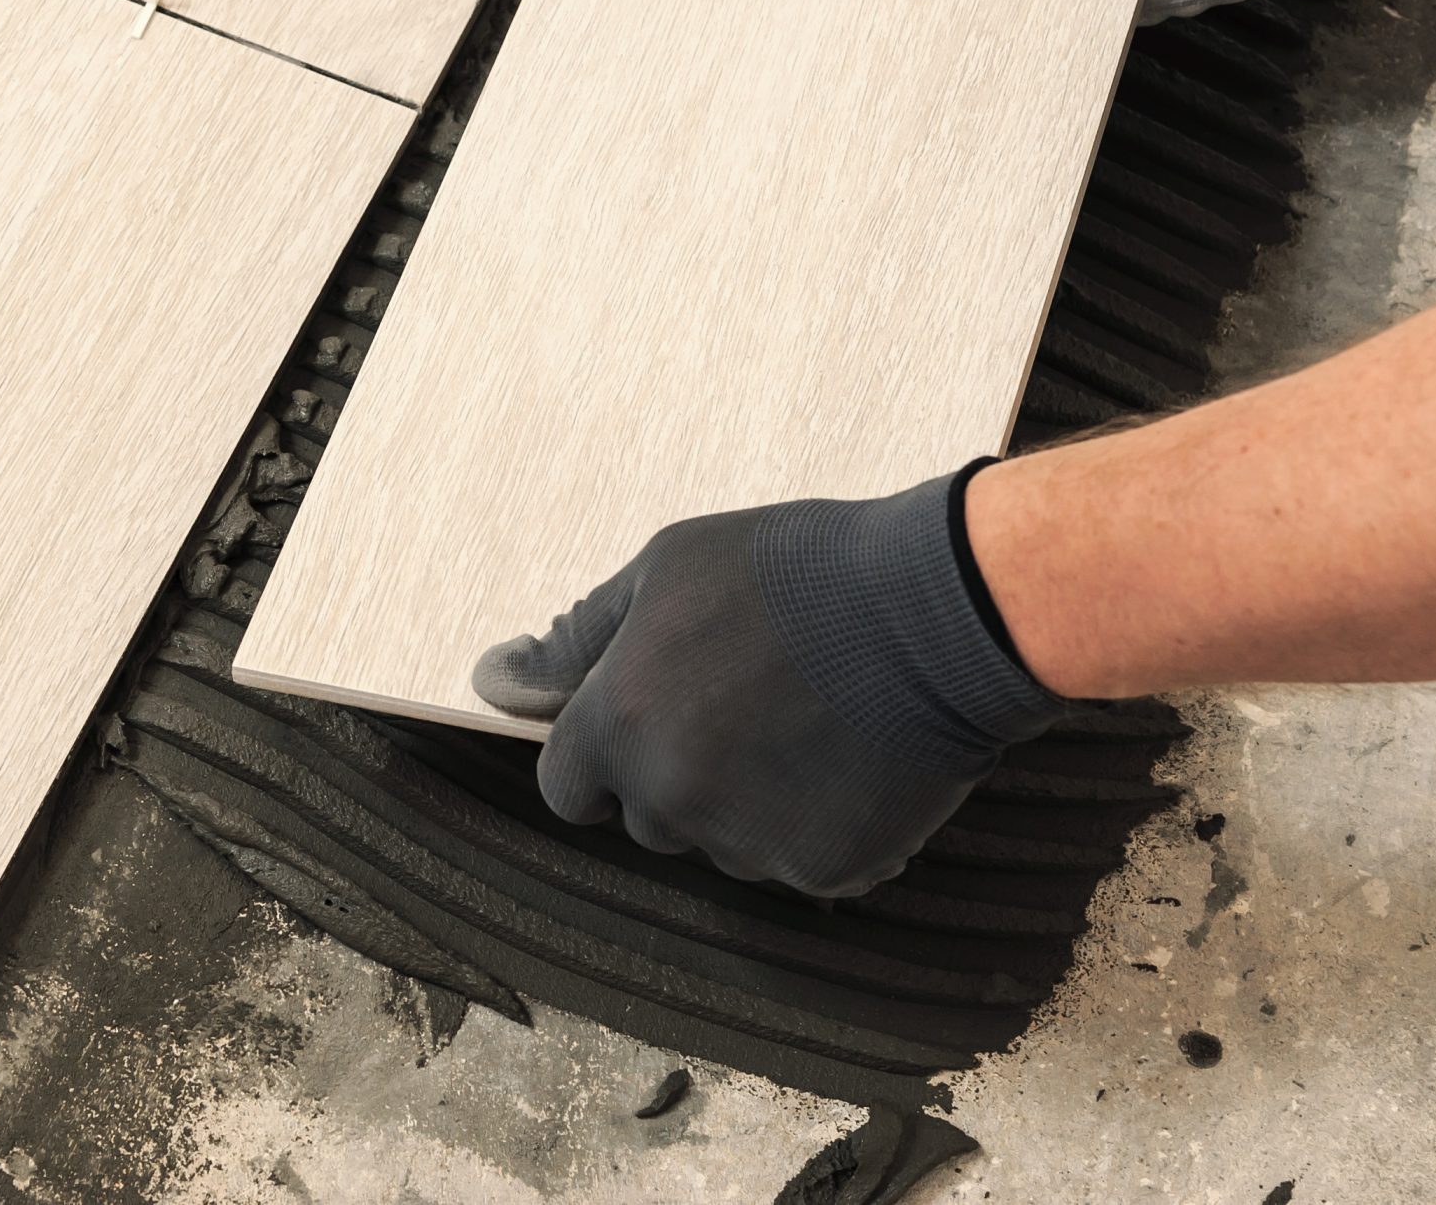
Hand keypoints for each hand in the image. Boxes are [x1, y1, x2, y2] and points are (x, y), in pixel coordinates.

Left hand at [470, 470, 1060, 896]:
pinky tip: (850, 753)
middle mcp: (675, 799)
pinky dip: (816, 819)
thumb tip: (498, 678)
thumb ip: (580, 637)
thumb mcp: (670, 567)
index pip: (565, 785)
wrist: (938, 612)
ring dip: (747, 799)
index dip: (597, 753)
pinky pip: (797, 859)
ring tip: (806, 715)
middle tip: (747, 695)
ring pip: (722, 842)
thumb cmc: (797, 572)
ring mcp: (752, 844)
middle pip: (646, 815)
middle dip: (678, 770)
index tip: (643, 718)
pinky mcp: (826, 869)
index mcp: (622, 725)